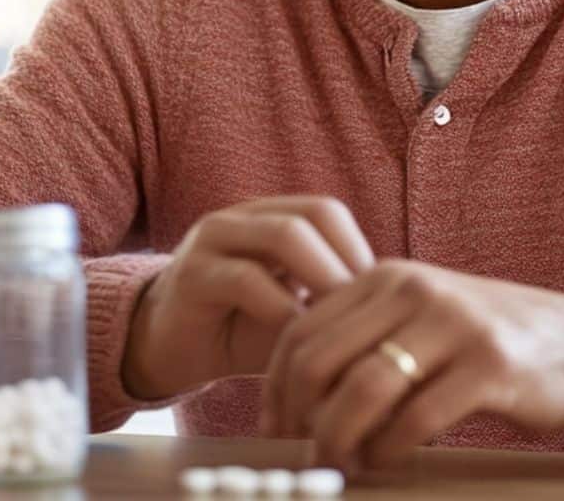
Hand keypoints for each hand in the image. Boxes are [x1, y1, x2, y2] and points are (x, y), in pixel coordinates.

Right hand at [123, 196, 374, 399]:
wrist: (170, 351)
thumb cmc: (245, 329)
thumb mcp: (298, 310)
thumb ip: (334, 300)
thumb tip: (394, 310)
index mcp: (273, 215)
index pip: (329, 212)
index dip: (358, 248)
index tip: (381, 296)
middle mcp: (244, 216)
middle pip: (314, 215)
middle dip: (347, 260)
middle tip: (369, 308)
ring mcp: (214, 239)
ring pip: (283, 236)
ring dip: (322, 276)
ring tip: (340, 317)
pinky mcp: (192, 274)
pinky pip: (246, 278)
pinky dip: (281, 305)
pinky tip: (298, 333)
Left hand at [260, 260, 563, 470]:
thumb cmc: (492, 339)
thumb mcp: (424, 316)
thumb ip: (368, 334)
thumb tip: (295, 393)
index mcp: (391, 277)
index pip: (301, 328)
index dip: (274, 387)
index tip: (276, 426)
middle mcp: (418, 292)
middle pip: (319, 360)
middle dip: (300, 418)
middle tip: (305, 453)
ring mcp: (454, 326)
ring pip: (360, 391)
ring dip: (339, 441)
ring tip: (343, 463)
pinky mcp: (488, 366)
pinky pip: (413, 419)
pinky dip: (388, 450)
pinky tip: (389, 459)